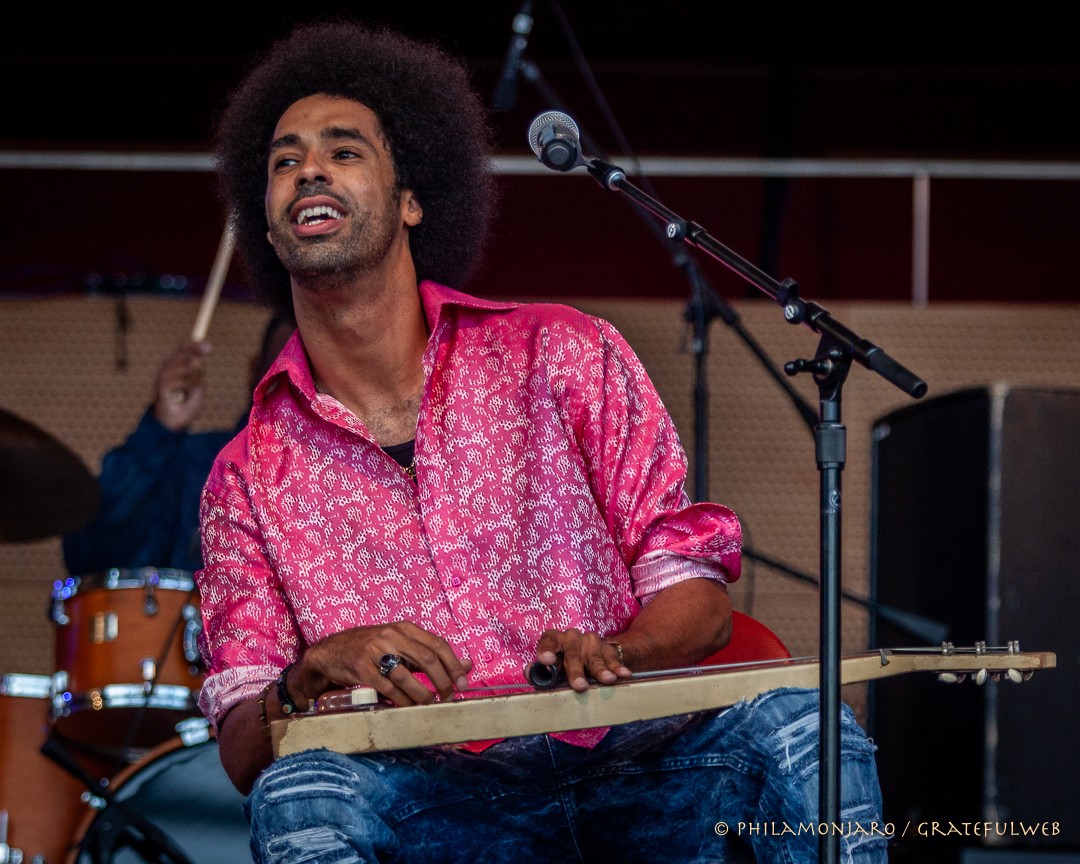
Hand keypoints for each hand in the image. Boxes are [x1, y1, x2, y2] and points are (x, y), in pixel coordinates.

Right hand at [153, 340, 211, 430]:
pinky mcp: (162, 385)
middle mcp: (166, 367)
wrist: (176, 421)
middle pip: (182, 352)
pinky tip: (184, 395)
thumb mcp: (198, 384)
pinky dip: (188, 387)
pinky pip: (182, 380)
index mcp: (175, 364)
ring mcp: (162, 375)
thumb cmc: (187, 402)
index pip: (182, 346)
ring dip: (195, 379)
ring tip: (191, 390)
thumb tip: (200, 357)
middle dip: (197, 361)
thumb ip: (198, 371)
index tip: (209, 346)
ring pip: (186, 366)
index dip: (195, 344)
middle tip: (200, 374)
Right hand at [296, 622, 472, 707]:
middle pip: (427, 660)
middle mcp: (391, 636)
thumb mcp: (400, 645)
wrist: (331, 653)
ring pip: (408, 678)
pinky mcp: (362, 669)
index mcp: (404, 628)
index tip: (463, 682)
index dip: (454, 665)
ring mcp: (375, 652)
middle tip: (448, 697)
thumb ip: (430, 654)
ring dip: (423, 696)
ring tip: (428, 704)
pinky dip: (402, 701)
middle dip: (443, 682)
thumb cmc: (371, 650)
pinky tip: (408, 705)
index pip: (438, 644)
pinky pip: (389, 689)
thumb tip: (467, 666)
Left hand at [534, 628, 630, 692]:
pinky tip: (623, 674)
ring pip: (594, 657)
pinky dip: (618, 667)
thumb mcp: (550, 667)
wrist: (587, 653)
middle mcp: (571, 637)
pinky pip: (612, 658)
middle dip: (577, 671)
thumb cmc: (563, 664)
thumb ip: (539, 671)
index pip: (548, 641)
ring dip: (600, 670)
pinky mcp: (606, 648)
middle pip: (572, 654)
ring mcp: (590, 641)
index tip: (546, 661)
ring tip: (607, 680)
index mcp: (554, 639)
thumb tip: (530, 672)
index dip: (547, 651)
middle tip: (580, 686)